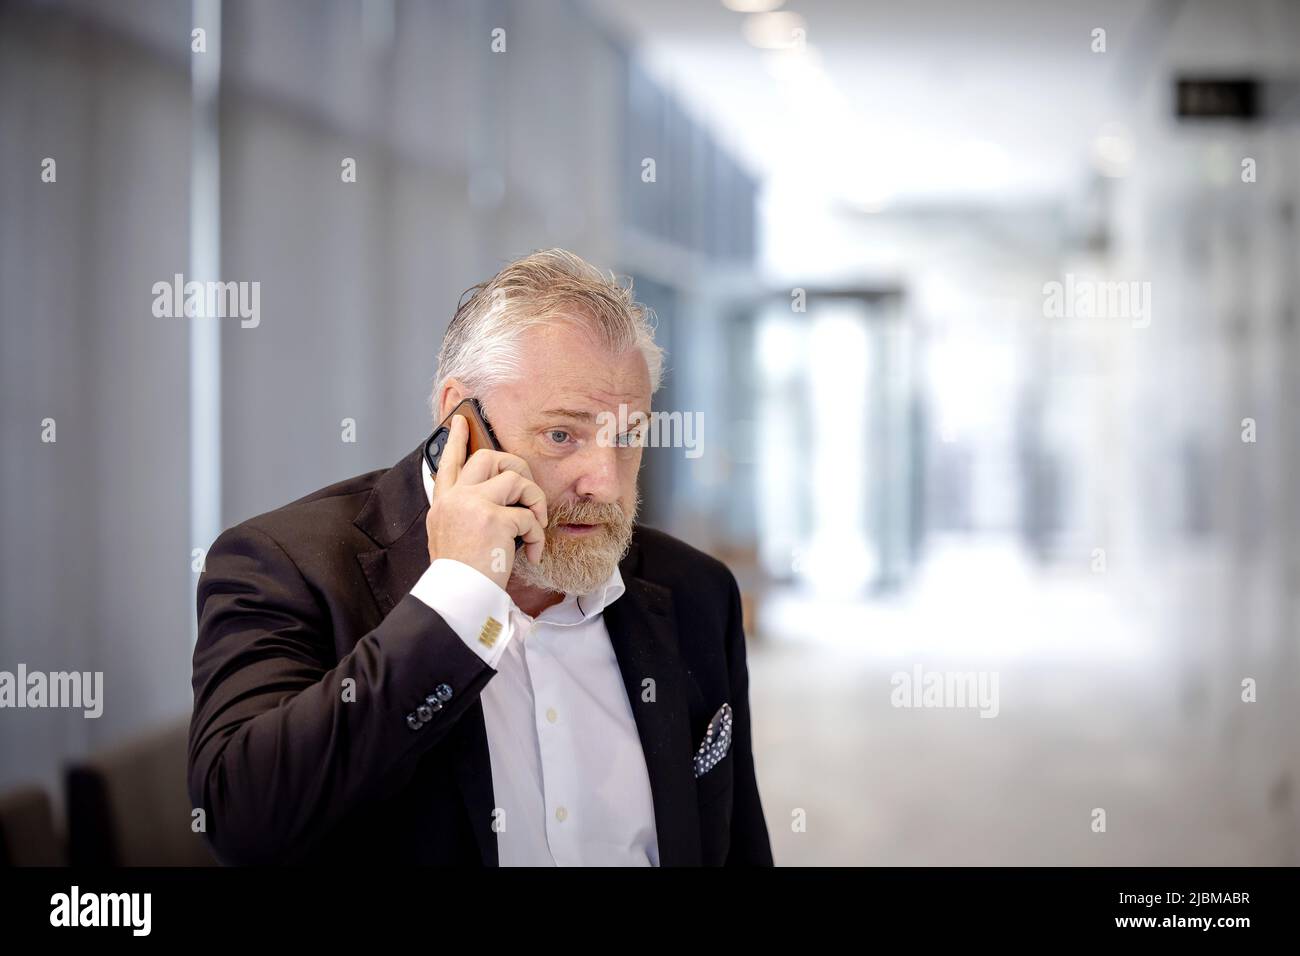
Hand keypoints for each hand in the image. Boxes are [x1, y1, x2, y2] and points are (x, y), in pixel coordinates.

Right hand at [424, 414, 547, 589]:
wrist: (456, 598)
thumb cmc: (459, 576)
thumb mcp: (449, 538)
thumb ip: (463, 514)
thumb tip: (495, 503)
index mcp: (444, 504)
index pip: (447, 463)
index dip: (455, 440)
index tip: (460, 421)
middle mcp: (455, 499)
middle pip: (488, 457)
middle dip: (515, 466)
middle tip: (527, 489)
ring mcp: (473, 505)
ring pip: (516, 479)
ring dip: (534, 501)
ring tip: (535, 526)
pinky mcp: (494, 519)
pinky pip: (529, 516)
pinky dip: (537, 535)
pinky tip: (532, 552)